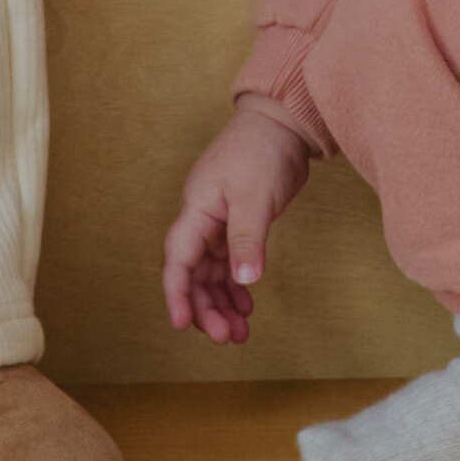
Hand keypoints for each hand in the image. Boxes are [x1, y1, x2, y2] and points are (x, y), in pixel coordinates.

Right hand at [161, 101, 314, 339]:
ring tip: (240, 332)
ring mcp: (218, 222)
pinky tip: (247, 305)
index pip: (179, 260)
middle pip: (193, 274)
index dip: (177, 294)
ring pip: (212, 274)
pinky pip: (230, 263)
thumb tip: (244, 280)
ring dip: (222, 303)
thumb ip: (248, 239)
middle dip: (206, 308)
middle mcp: (201, 219)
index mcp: (197, 210)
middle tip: (227, 338)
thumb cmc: (262, 150)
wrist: (282, 123)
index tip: (182, 325)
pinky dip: (236, 286)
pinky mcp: (237, 223)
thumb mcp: (255, 197)